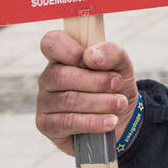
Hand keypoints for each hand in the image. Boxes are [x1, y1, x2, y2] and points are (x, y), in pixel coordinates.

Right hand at [36, 31, 138, 155]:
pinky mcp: (47, 124)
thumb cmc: (115, 86)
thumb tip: (92, 55)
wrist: (122, 118)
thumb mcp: (122, 66)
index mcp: (63, 56)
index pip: (52, 43)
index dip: (67, 48)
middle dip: (96, 81)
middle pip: (62, 76)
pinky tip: (110, 121)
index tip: (90, 59)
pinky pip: (68, 122)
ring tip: (120, 103)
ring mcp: (45, 101)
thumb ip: (112, 53)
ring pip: (68, 100)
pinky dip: (93, 122)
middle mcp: (49, 77)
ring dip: (100, 102)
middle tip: (117, 84)